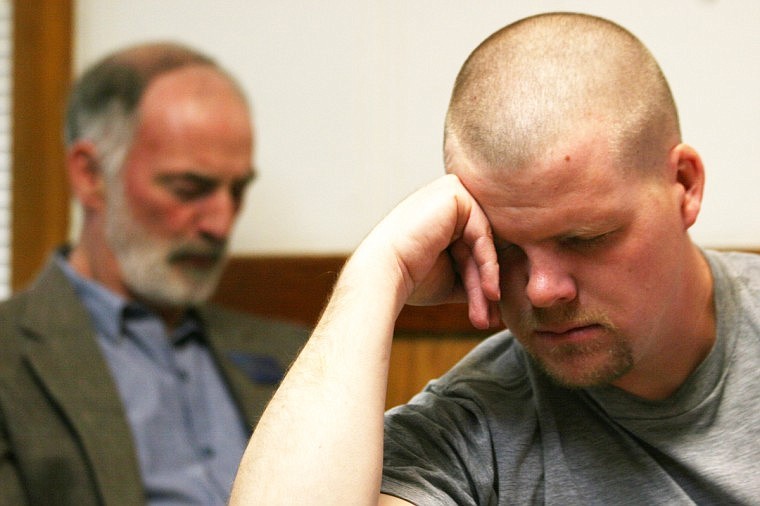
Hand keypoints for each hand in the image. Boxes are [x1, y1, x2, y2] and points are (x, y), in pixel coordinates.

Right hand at [354, 174, 500, 328]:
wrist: (383, 274)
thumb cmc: (410, 278)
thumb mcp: (453, 276)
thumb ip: (478, 272)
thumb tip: (506, 290)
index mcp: (443, 215)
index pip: (474, 248)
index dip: (483, 283)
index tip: (489, 315)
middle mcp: (447, 200)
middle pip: (480, 246)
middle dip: (485, 287)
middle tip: (489, 319)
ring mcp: (451, 192)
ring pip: (484, 243)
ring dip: (487, 283)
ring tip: (488, 315)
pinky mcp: (455, 194)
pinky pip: (483, 234)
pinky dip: (488, 265)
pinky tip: (489, 292)